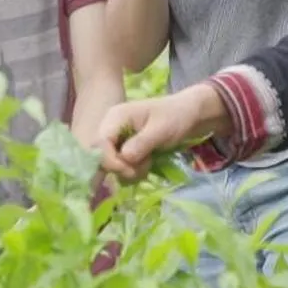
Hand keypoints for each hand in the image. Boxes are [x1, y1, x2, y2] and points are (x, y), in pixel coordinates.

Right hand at [96, 85, 227, 181]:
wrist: (188, 115)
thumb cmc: (175, 117)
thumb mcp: (161, 129)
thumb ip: (142, 142)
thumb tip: (124, 157)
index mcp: (116, 116)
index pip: (99, 143)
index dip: (110, 160)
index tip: (129, 169)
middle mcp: (111, 128)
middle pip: (101, 156)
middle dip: (121, 168)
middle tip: (142, 168)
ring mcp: (117, 140)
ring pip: (110, 165)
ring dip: (129, 171)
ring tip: (148, 163)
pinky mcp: (124, 150)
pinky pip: (119, 167)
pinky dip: (132, 171)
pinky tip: (146, 164)